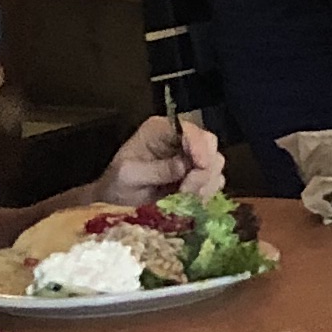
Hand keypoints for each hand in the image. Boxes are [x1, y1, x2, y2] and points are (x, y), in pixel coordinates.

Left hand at [97, 111, 225, 212]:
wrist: (115, 201)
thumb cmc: (116, 184)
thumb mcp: (129, 175)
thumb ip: (157, 170)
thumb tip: (184, 167)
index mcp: (162, 130)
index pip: (190, 130)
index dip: (200, 147)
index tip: (200, 168)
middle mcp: (180, 139)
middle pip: (210, 145)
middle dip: (204, 170)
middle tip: (188, 191)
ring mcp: (191, 157)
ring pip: (216, 163)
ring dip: (206, 184)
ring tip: (187, 199)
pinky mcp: (196, 175)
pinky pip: (214, 180)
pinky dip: (207, 192)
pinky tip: (192, 201)